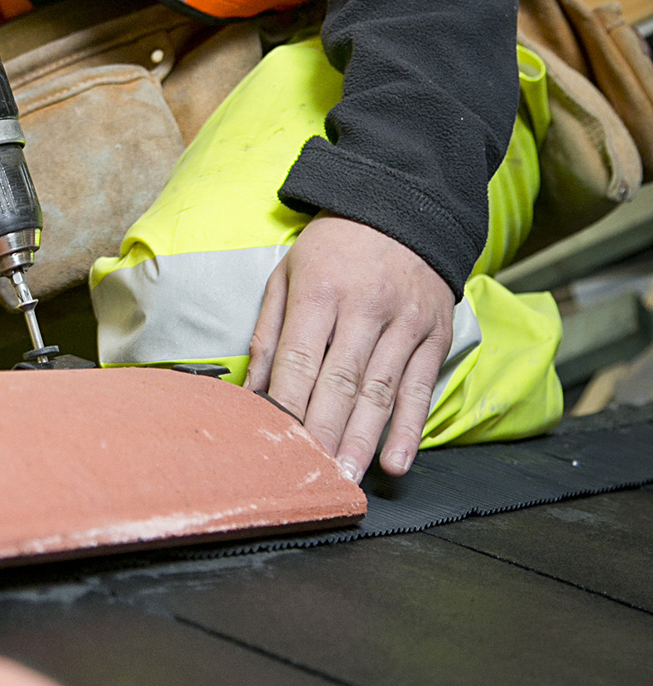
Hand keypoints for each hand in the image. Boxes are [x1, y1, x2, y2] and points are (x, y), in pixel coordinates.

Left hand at [245, 215, 453, 481]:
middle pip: (340, 381)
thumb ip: (269, 333)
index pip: (300, 359)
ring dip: (362, 439)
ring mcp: (404, 323)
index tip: (275, 443)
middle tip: (310, 477)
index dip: (288, 404)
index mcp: (320, 292)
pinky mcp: (435, 333)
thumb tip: (250, 392)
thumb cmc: (333, 248)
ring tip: (346, 478)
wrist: (403, 206)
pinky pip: (421, 387)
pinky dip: (409, 428)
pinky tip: (396, 461)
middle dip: (323, 433)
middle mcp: (364, 309)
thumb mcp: (288, 274)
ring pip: (380, 391)